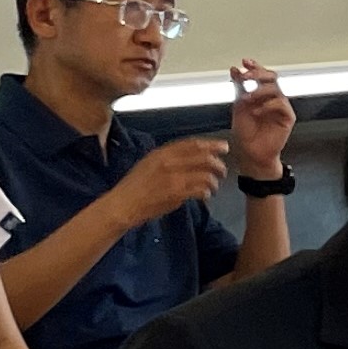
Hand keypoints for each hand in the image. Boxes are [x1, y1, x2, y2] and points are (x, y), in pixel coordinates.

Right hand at [114, 135, 231, 222]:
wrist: (124, 204)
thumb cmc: (136, 185)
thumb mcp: (150, 163)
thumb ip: (169, 158)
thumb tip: (192, 156)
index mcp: (162, 152)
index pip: (192, 144)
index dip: (211, 144)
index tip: (223, 147)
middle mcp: (169, 162)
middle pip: (203, 158)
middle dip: (218, 163)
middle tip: (223, 170)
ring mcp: (174, 177)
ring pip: (205, 175)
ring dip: (214, 181)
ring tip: (214, 187)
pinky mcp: (176, 193)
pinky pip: (200, 190)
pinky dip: (206, 192)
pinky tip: (205, 195)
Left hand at [228, 61, 294, 181]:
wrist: (251, 154)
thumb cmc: (246, 133)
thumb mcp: (238, 106)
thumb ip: (239, 88)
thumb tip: (235, 69)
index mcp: (261, 94)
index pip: (261, 75)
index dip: (254, 66)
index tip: (244, 62)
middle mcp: (273, 98)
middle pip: (272, 77)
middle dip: (258, 74)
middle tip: (246, 76)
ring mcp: (281, 107)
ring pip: (276, 89)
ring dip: (259, 90)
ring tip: (247, 98)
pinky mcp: (288, 118)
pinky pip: (281, 105)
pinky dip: (268, 105)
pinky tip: (256, 111)